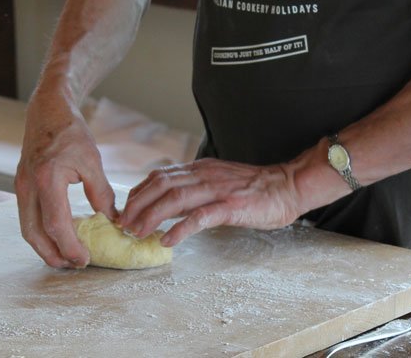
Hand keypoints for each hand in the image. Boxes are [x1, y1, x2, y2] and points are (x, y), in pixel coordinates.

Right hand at [14, 97, 116, 267]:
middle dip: (52, 254)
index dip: (69, 246)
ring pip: (27, 228)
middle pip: (34, 233)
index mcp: (47, 178)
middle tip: (74, 266)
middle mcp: (28, 185)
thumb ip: (101, 193)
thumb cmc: (71, 132)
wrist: (47, 110)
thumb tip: (113, 220)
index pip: (55, 224)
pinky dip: (40, 233)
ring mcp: (20, 186)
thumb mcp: (92, 161)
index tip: (85, 259)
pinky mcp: (21, 186)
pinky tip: (57, 237)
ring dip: (44, 247)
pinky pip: (27, 217)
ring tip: (65, 258)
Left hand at [119, 158, 302, 246]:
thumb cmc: (254, 189)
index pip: (159, 177)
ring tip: (137, 233)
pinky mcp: (230, 206)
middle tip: (123, 225)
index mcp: (199, 169)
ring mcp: (216, 189)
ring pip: (174, 199)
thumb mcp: (217, 182)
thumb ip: (194, 189)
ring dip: (151, 217)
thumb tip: (167, 205)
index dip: (137, 193)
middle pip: (159, 185)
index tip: (125, 211)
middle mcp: (203, 175)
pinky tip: (167, 241)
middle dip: (136, 205)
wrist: (287, 186)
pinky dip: (180, 229)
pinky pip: (199, 217)